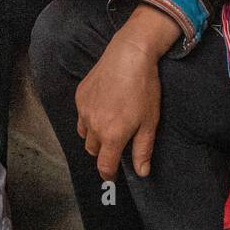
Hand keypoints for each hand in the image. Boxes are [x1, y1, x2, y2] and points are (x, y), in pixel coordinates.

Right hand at [76, 29, 162, 180]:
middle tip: (117, 142)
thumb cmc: (143, 88)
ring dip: (95, 135)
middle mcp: (93, 125)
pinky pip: (81, 114)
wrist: (129, 54)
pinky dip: (89, 116)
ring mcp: (83, 110)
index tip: (112, 175)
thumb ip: (143, 149)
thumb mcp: (149, 121)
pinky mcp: (80, 95)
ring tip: (109, 124)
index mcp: (111, 135)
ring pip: (84, 134)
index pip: (104, 166)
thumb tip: (142, 172)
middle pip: (93, 151)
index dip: (109, 174)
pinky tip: (104, 105)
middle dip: (103, 152)